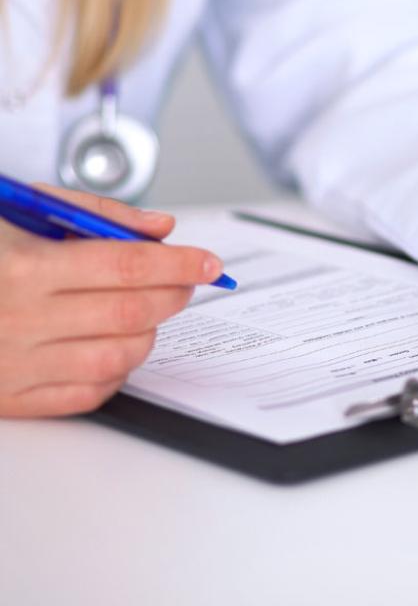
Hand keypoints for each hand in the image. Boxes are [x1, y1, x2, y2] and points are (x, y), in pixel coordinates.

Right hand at [0, 187, 225, 417]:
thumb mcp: (21, 207)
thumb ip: (95, 214)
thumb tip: (160, 228)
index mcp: (20, 267)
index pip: (128, 266)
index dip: (179, 263)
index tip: (209, 261)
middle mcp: (15, 319)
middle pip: (131, 313)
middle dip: (175, 294)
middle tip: (186, 281)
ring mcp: (11, 364)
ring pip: (118, 358)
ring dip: (150, 333)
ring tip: (146, 310)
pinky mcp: (7, 398)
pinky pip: (87, 396)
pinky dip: (118, 373)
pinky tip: (116, 346)